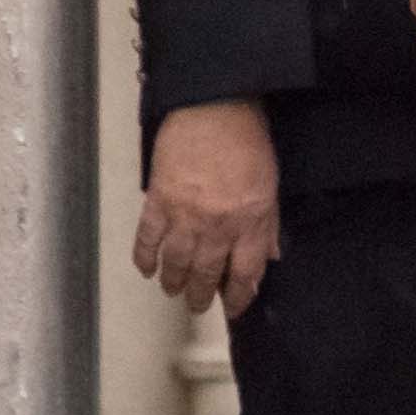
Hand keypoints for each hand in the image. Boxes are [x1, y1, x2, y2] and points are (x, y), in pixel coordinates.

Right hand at [133, 98, 280, 320]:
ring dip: (173, 282)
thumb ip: (268, 224)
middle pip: (206, 274)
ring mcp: (185, 215)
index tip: (233, 307)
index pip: (244, 274)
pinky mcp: (158, 201)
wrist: (214, 106)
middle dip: (201, 296)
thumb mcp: (270, 184)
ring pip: (175, 264)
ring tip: (174, 289)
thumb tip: (269, 256)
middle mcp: (217, 225)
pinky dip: (145, 257)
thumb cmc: (247, 139)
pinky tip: (147, 267)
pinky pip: (147, 239)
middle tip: (197, 305)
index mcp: (250, 221)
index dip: (238, 297)